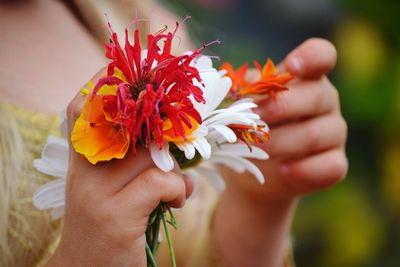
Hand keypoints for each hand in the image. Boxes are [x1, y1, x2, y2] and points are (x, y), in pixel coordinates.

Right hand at [47, 71, 192, 266]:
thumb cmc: (107, 227)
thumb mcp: (110, 191)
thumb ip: (132, 166)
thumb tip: (175, 151)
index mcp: (82, 163)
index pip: (81, 110)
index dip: (102, 85)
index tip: (128, 70)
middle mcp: (85, 172)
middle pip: (130, 126)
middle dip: (165, 126)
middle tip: (186, 134)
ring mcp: (98, 193)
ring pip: (152, 154)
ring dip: (177, 169)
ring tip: (179, 187)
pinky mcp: (116, 215)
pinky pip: (161, 182)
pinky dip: (180, 190)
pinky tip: (178, 203)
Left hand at [231, 38, 347, 202]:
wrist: (258, 168)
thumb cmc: (251, 125)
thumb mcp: (243, 106)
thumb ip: (243, 94)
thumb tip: (235, 92)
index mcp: (304, 78)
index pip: (321, 55)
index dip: (311, 57)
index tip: (292, 65)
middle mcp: (325, 100)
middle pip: (316, 96)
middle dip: (279, 108)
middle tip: (251, 120)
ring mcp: (334, 132)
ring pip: (315, 134)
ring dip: (279, 143)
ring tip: (255, 149)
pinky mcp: (336, 163)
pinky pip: (329, 167)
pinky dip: (303, 170)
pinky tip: (283, 170)